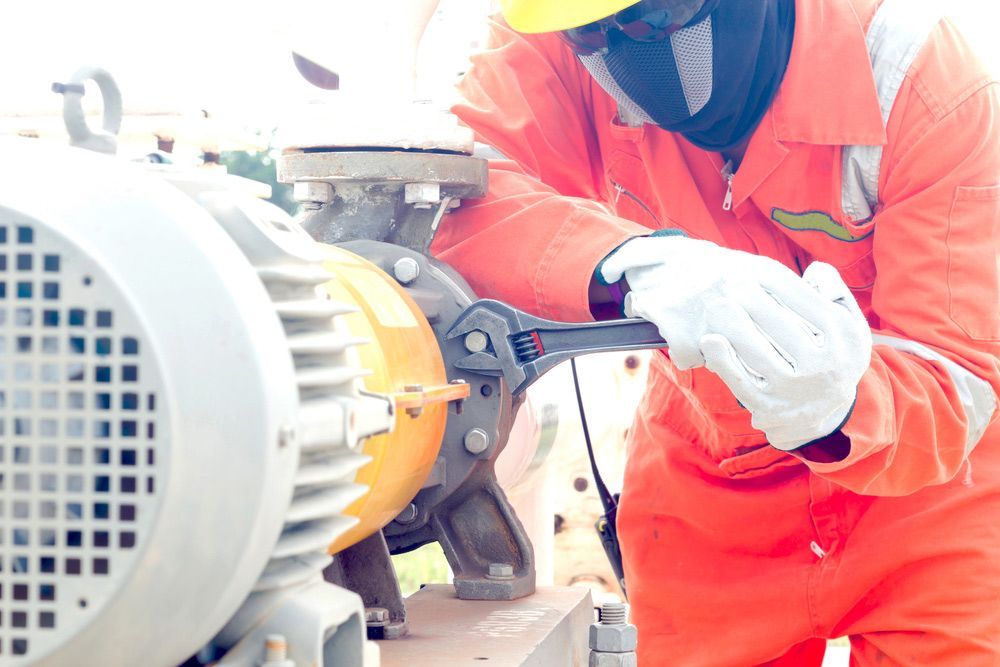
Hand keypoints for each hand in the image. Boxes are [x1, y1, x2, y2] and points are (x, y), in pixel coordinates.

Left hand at [600, 237, 871, 449]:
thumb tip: (814, 271)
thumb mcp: (844, 320)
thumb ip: (833, 289)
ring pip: (758, 353)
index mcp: (845, 339)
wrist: (820, 410)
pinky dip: (723, 361)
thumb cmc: (828, 350)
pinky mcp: (770, 409)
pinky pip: (741, 381)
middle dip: (750, 300)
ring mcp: (796, 391)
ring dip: (732, 326)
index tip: (753, 268)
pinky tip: (709, 340)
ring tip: (714, 305)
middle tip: (725, 283)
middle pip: (781, 326)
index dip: (778, 285)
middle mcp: (826, 368)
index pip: (807, 302)